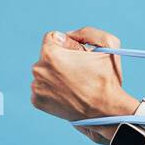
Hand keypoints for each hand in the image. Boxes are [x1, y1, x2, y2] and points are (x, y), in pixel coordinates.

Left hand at [30, 27, 136, 143]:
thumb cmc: (108, 79)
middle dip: (61, 60)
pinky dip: (53, 90)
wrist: (105, 112)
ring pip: (44, 73)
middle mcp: (38, 69)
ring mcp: (36, 87)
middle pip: (47, 56)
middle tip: (80, 72)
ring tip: (75, 85)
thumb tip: (68, 35)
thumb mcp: (108, 45)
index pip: (52, 38)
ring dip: (57, 75)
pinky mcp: (36, 101)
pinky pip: (42, 88)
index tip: (78, 56)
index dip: (68, 45)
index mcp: (50, 53)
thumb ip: (87, 32)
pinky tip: (68, 94)